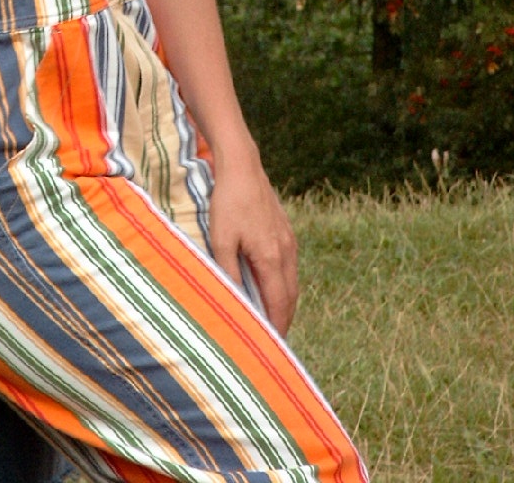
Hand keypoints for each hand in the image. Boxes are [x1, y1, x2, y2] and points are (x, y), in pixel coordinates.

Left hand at [207, 151, 297, 333]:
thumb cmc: (228, 202)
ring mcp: (288, 241)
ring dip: (284, 303)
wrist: (242, 166)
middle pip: (290, 297)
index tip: (272, 347)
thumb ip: (228, 272)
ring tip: (272, 319)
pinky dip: (283, 284)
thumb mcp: (221, 239)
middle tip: (273, 341)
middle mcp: (286, 252)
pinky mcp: (285, 231)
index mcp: (271, 258)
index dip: (277, 327)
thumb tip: (235, 301)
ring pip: (292, 282)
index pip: (279, 304)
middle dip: (283, 320)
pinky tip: (271, 286)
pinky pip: (289, 267)